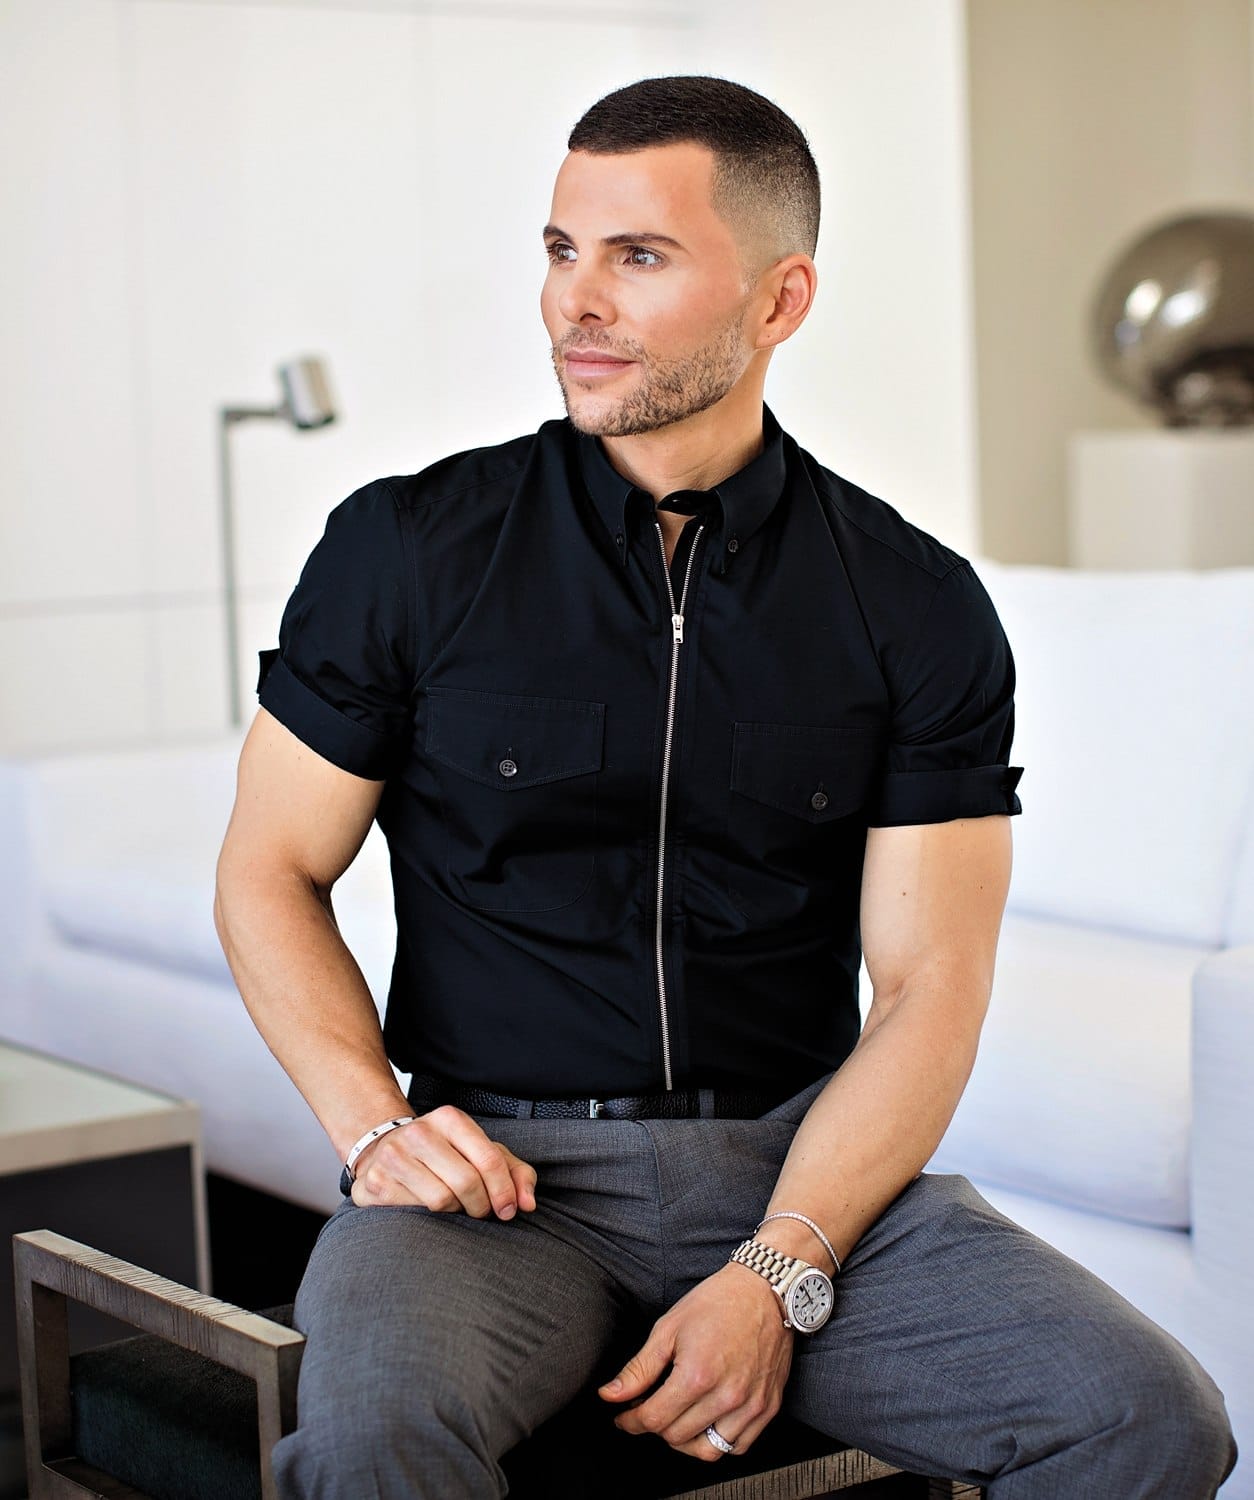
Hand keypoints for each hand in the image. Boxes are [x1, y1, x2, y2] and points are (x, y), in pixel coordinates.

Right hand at [350, 1105, 537, 1218]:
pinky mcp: (375, 1183)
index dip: (504, 1191)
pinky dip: (428, 1219)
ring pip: (441, 1201)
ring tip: (455, 1208)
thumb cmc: (444, 1155)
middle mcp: (419, 1132)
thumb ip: (514, 1172)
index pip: (488, 1159)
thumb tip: (528, 1204)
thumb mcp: (481, 1153)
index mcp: (449, 1118)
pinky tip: (427, 1209)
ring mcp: (393, 1156)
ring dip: (455, 1214)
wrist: (384, 1151)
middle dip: (481, 1207)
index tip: (508, 1210)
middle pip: (467, 1183)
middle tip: (481, 1213)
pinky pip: (414, 1214)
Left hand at [598, 1262, 793, 1459]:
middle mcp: (726, 1396)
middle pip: (676, 1437)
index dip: (630, 1421)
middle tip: (649, 1409)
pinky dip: (719, 1442)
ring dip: (685, 1441)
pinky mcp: (768, 1407)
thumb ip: (639, 1369)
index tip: (624, 1417)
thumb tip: (610, 1395)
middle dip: (655, 1426)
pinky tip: (708, 1421)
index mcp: (697, 1375)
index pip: (653, 1419)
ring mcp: (750, 1405)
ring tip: (677, 1419)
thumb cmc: (718, 1302)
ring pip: (707, 1451)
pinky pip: (738, 1447)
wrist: (766, 1289)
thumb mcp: (669, 1327)